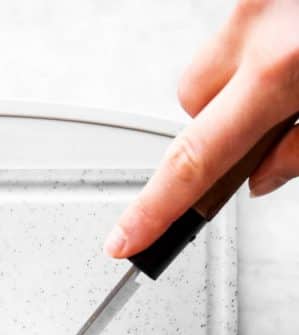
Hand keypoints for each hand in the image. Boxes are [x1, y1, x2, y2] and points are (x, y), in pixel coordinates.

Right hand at [105, 0, 298, 258]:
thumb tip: (263, 176)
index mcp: (284, 66)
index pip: (196, 160)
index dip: (155, 208)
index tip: (126, 239)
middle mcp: (258, 22)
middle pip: (191, 102)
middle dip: (219, 123)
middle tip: (275, 121)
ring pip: (213, 60)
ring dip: (240, 80)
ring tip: (295, 73)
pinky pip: (240, 24)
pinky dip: (265, 41)